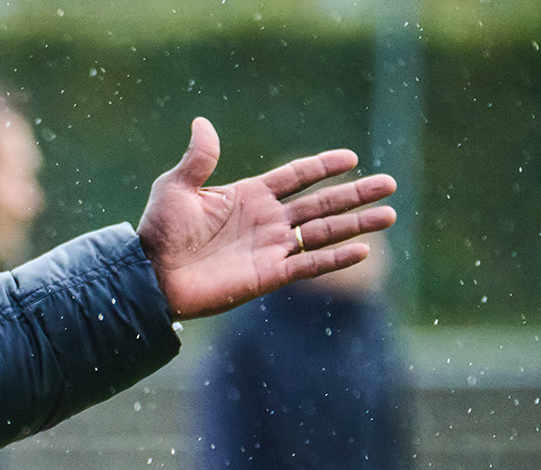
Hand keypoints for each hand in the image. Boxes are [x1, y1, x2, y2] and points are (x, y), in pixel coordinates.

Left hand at [138, 118, 397, 319]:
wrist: (149, 276)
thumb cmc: (158, 232)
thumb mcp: (175, 188)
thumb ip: (198, 158)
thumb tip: (202, 122)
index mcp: (249, 196)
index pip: (296, 176)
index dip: (323, 166)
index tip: (352, 157)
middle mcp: (266, 221)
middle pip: (321, 203)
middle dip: (355, 194)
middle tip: (390, 184)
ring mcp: (269, 249)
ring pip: (322, 233)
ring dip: (356, 224)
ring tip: (389, 214)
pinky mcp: (267, 276)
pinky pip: (308, 265)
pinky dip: (334, 259)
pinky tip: (362, 250)